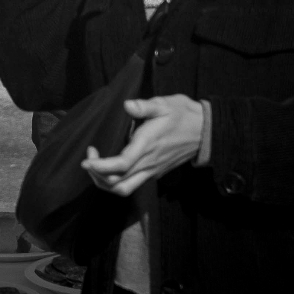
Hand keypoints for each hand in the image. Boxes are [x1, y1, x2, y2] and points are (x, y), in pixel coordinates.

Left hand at [81, 94, 203, 196]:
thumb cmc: (182, 115)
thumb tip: (127, 105)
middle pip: (119, 184)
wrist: (206, 132)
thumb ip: (145, 106)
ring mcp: (152, 170)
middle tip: (88, 159)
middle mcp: (149, 163)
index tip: (86, 160)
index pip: (121, 165)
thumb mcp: (164, 104)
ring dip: (106, 183)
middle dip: (97, 176)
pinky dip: (116, 180)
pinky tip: (109, 166)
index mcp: (148, 145)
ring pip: (125, 189)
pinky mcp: (154, 172)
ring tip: (95, 166)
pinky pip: (132, 184)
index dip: (101, 166)